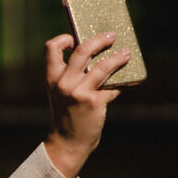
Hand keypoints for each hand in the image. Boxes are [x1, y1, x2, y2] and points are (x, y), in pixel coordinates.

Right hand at [43, 32, 128, 177]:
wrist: (68, 141)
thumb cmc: (68, 114)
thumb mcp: (61, 93)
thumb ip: (71, 76)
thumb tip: (98, 55)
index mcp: (51, 78)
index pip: (51, 48)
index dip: (64, 39)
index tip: (76, 39)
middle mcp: (63, 83)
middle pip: (82, 50)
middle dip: (99, 40)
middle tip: (111, 36)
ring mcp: (78, 92)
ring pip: (103, 66)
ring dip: (118, 57)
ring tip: (126, 53)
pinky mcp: (94, 101)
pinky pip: (112, 86)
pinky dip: (120, 83)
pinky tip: (126, 82)